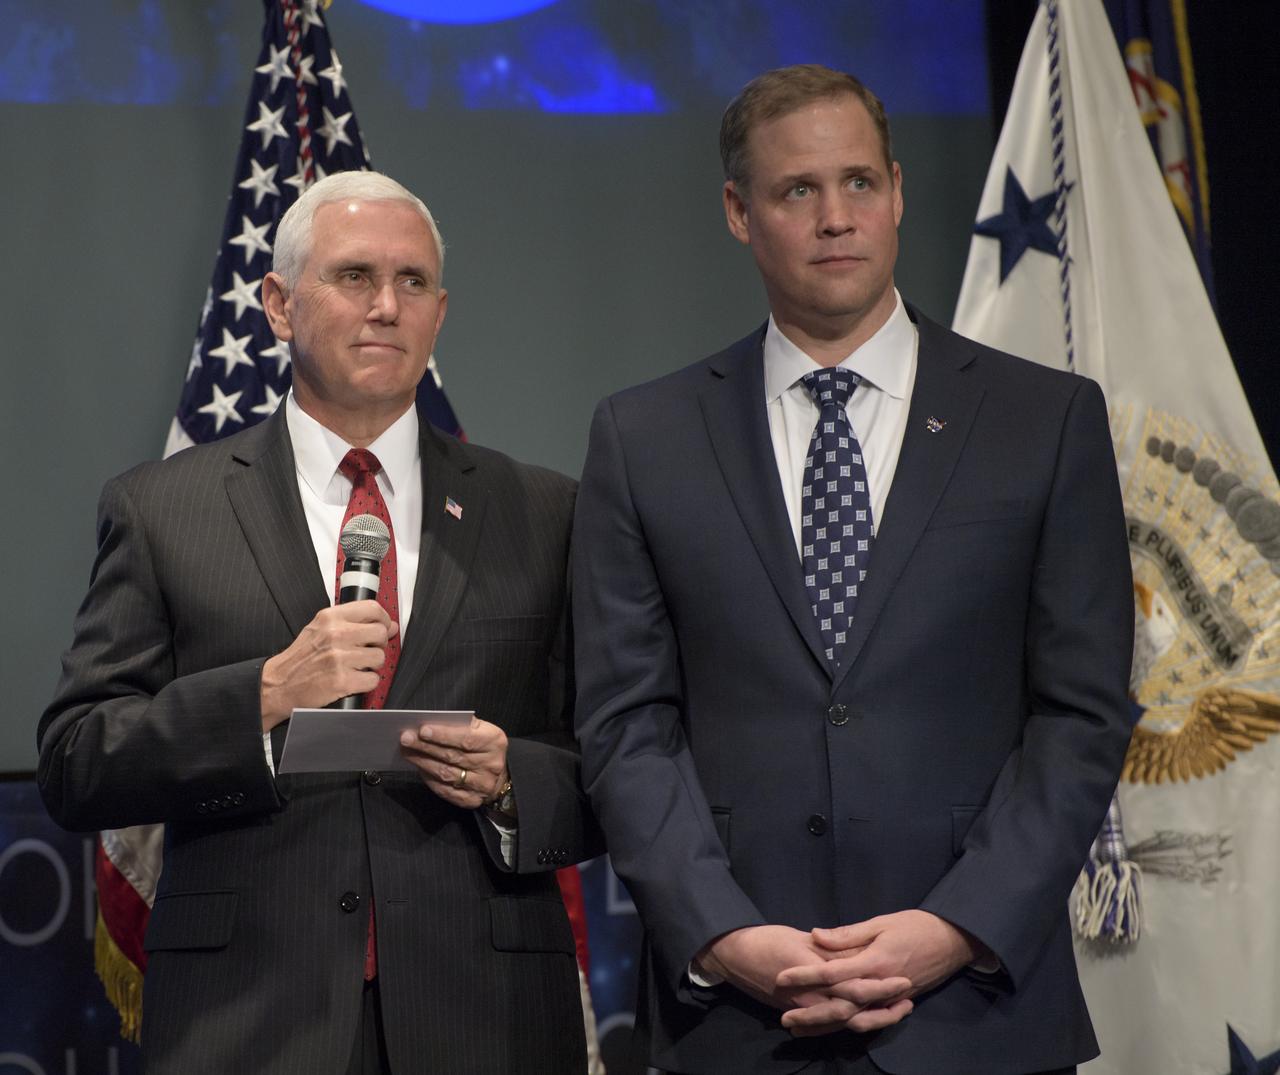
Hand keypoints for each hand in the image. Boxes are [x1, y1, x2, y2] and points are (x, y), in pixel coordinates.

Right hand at [260, 601, 397, 729]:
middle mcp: (335, 635)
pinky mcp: (342, 681)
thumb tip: (389, 625)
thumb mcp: (320, 629)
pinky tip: (353, 680)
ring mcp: (339, 658)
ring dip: (372, 665)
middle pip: (380, 633)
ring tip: (355, 667)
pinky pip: (373, 679)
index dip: (383, 619)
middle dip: (378, 644)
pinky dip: (367, 683)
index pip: (372, 608)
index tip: (383, 627)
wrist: (279, 685)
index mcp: (330, 618)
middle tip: (366, 651)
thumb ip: (352, 623)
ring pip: (379, 657)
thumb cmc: (301, 658)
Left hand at [399, 716, 508, 809]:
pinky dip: (430, 779)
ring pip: (447, 774)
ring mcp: (482, 785)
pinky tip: (419, 769)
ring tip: (407, 752)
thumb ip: (460, 726)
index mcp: (494, 742)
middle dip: (426, 747)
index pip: (466, 739)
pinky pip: (445, 791)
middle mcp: (491, 765)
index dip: (443, 735)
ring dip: (423, 762)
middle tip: (406, 739)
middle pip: (453, 756)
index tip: (422, 730)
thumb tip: (429, 725)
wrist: (500, 776)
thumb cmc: (483, 746)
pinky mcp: (472, 800)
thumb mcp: (480, 730)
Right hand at [696, 925, 909, 1029]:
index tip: (904, 979)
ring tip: (896, 1012)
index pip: (854, 982)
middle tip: (908, 1001)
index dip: (881, 984)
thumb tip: (854, 952)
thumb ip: (826, 947)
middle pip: (854, 1009)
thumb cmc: (765, 940)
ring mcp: (804, 1009)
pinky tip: (865, 1020)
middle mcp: (810, 995)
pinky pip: (829, 1027)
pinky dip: (851, 1026)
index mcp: (813, 970)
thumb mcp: (797, 937)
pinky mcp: (799, 1014)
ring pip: (844, 1022)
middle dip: (883, 1008)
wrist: (733, 956)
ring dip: (872, 1020)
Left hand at [774, 910, 979, 1033]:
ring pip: (855, 1020)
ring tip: (800, 1029)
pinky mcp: (896, 1004)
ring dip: (826, 1026)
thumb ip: (847, 934)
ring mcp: (890, 999)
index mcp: (875, 962)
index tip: (782, 978)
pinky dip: (849, 1026)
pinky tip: (831, 1028)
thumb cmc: (915, 926)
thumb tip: (815, 936)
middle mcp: (881, 986)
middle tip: (784, 1017)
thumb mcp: (881, 923)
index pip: (833, 972)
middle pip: (841, 1006)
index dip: (805, 976)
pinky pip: (870, 1020)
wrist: (954, 942)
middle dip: (811, 1013)